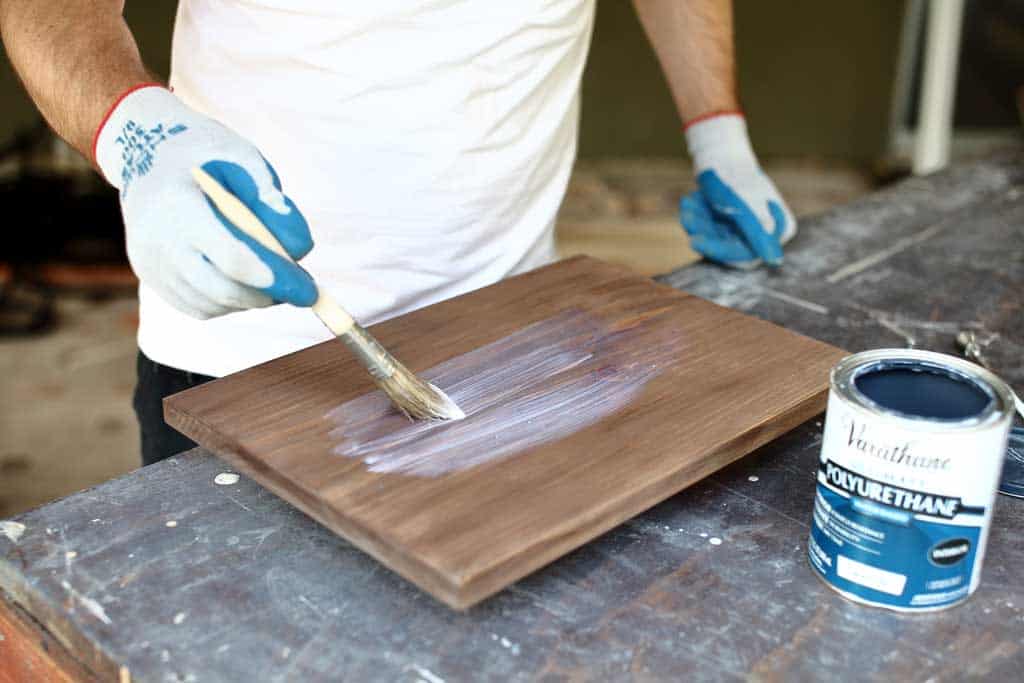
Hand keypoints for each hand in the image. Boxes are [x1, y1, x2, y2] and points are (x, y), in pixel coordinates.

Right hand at [93, 85, 316, 318]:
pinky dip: (227, 303)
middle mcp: (156, 239)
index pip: (230, 256)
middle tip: (301, 291)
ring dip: (250, 301)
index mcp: (178, 204)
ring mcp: (149, 262)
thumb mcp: (242, 159)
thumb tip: (301, 249)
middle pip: (220, 288)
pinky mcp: (150, 276)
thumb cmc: (205, 154)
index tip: (306, 289)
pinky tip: (246, 284)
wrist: (147, 151)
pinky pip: (196, 307)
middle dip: (267, 295)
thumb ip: (272, 200)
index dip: (272, 277)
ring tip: (275, 282)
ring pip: (210, 304)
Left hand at [679, 113, 795, 268]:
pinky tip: (690, 200)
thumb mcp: (745, 208)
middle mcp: (764, 231)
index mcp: (778, 228)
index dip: (720, 250)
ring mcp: (746, 226)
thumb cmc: (735, 178)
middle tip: (687, 216)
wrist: (721, 152)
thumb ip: (758, 234)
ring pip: (715, 237)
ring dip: (697, 221)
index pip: (747, 254)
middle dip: (704, 230)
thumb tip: (775, 261)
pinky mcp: (729, 222)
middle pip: (728, 246)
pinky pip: (708, 229)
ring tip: (689, 201)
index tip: (694, 241)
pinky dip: (697, 216)